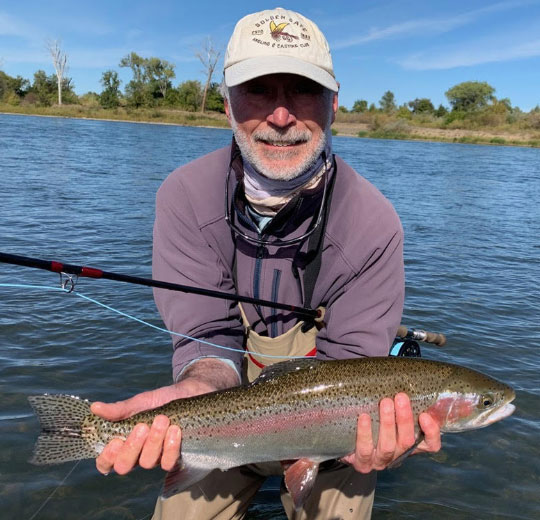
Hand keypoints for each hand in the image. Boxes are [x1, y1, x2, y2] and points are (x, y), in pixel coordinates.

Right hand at [91, 378, 215, 475]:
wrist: (190, 393)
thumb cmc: (162, 400)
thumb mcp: (140, 402)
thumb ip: (119, 410)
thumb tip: (95, 408)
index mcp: (125, 442)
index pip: (106, 461)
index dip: (106, 457)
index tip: (114, 441)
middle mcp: (138, 454)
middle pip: (124, 466)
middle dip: (132, 447)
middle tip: (142, 426)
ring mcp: (156, 458)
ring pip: (147, 462)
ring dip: (154, 441)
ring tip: (162, 420)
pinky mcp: (175, 457)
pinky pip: (168, 462)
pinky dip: (170, 446)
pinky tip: (174, 430)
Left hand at [342, 392, 440, 472]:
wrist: (347, 439)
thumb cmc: (373, 417)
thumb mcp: (389, 410)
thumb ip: (398, 400)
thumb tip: (403, 374)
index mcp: (409, 443)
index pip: (430, 445)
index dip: (431, 433)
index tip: (425, 415)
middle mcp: (397, 455)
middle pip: (407, 442)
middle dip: (404, 419)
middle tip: (401, 397)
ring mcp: (380, 461)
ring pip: (387, 447)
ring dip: (387, 424)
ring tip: (385, 403)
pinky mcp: (362, 463)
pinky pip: (364, 451)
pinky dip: (365, 434)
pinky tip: (363, 417)